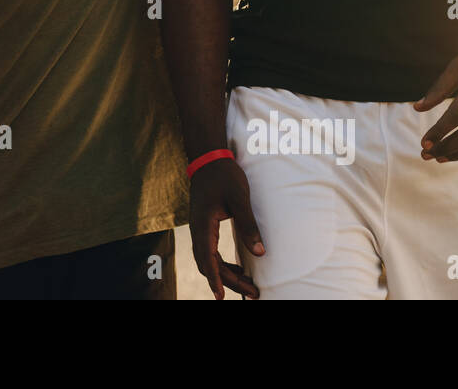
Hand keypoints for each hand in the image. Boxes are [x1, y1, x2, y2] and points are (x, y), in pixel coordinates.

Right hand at [188, 157, 264, 298]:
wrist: (208, 160)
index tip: (221, 297)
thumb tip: (259, 253)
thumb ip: (248, 225)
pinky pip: (209, 252)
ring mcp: (199, 229)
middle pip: (208, 264)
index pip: (207, 258)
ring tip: (247, 285)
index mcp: (203, 224)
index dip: (215, 279)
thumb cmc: (224, 176)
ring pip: (208, 260)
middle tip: (252, 293)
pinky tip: (237, 269)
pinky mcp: (204, 227)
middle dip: (228, 282)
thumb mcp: (239, 199)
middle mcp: (198, 230)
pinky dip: (222, 264)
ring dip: (225, 274)